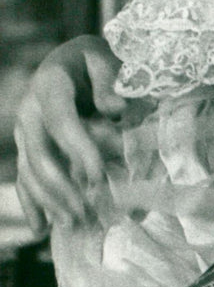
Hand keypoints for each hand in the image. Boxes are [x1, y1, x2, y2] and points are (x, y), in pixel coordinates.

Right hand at [14, 35, 124, 234]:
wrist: (72, 61)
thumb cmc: (95, 61)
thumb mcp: (105, 58)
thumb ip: (110, 80)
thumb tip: (116, 107)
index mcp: (50, 85)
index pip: (61, 121)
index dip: (79, 150)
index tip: (98, 176)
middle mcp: (30, 110)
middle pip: (39, 154)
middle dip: (62, 187)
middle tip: (87, 211)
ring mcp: (25, 131)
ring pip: (30, 172)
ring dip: (50, 201)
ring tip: (74, 223)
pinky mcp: (27, 147)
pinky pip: (24, 178)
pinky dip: (32, 203)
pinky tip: (41, 228)